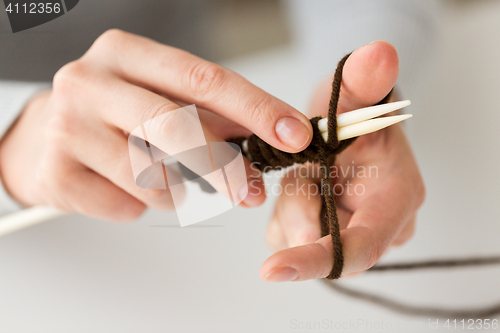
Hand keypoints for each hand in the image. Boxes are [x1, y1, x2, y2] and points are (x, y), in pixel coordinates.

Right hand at [0, 29, 312, 220]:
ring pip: (155, 176)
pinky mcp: (57, 173)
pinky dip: (142, 205)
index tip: (294, 133)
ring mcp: (67, 126)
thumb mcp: (160, 99)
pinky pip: (128, 205)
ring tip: (165, 180)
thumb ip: (213, 114)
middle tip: (250, 191)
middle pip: (177, 126)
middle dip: (225, 165)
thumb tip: (274, 135)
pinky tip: (127, 189)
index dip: (256, 108)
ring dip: (178, 190)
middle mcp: (90, 80)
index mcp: (125, 53)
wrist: (43, 139)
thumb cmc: (113, 116)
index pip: (204, 79)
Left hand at [260, 41, 424, 280]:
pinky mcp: (326, 238)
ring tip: (307, 171)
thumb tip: (379, 53)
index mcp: (396, 200)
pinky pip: (286, 236)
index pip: (359, 247)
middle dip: (299, 206)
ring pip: (296, 240)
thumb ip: (364, 80)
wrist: (348, 125)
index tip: (272, 270)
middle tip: (305, 169)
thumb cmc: (356, 112)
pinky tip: (300, 184)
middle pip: (321, 244)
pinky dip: (283, 209)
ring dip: (289, 203)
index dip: (317, 260)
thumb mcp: (355, 94)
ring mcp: (352, 236)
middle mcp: (380, 229)